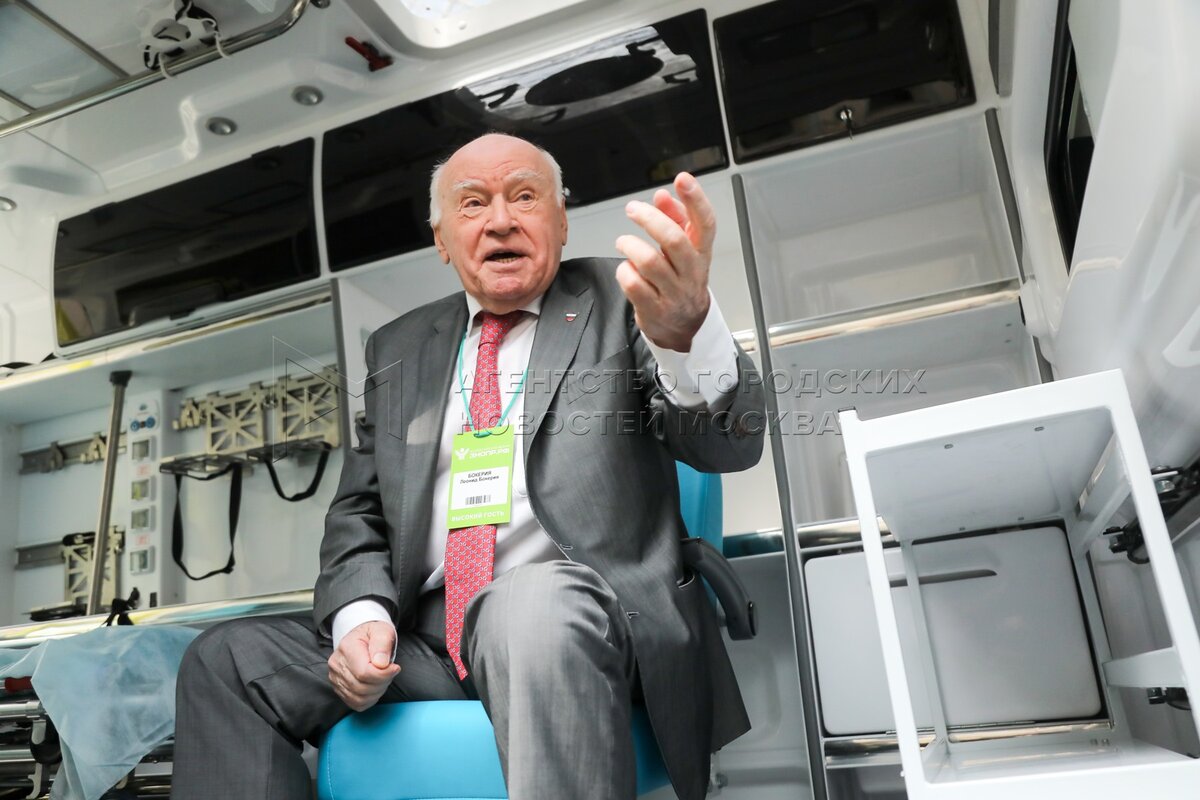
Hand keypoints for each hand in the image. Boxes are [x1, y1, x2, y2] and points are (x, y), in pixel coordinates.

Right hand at [327, 620, 400, 711]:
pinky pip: (356, 703)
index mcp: (346, 647)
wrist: (363, 638)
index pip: (364, 672)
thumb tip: (381, 664)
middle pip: (362, 687)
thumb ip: (382, 644)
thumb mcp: (382, 631)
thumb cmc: (374, 635)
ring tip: (383, 677)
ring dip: (377, 691)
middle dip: (382, 682)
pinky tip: (375, 686)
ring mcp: (336, 678)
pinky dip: (370, 699)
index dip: (384, 674)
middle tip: (390, 671)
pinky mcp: (339, 689)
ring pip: (359, 698)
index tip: (395, 667)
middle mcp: (337, 664)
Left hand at [615, 172, 714, 351]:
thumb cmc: (683, 279)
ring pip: (649, 262)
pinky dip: (624, 271)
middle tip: (633, 209)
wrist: (686, 325)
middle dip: (649, 219)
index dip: (696, 199)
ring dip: (630, 245)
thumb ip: (675, 218)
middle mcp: (691, 271)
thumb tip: (661, 196)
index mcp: (701, 252)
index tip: (683, 179)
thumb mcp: (686, 248)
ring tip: (623, 241)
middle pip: (673, 240)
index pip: (705, 223)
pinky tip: (626, 268)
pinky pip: (633, 284)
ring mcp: (673, 291)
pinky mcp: (655, 308)